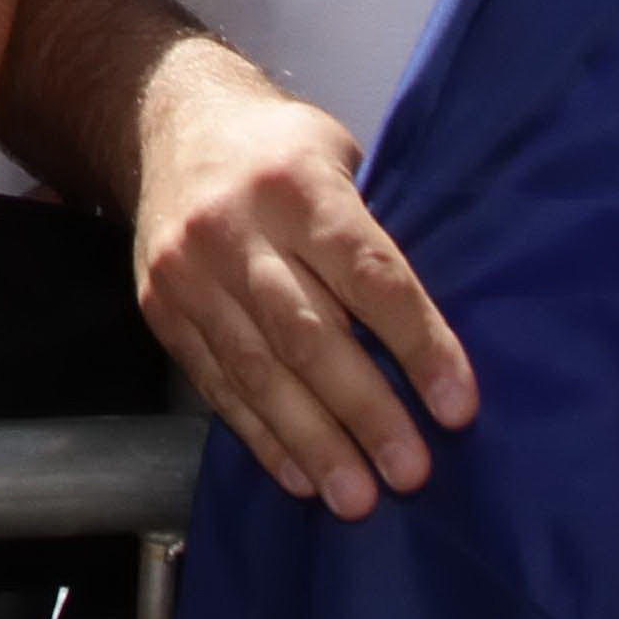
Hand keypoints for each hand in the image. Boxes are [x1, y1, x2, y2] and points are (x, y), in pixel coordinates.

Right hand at [129, 48, 474, 520]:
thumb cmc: (277, 147)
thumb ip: (374, 235)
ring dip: (313, 442)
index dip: (417, 343)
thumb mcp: (338, 157)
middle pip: (309, 334)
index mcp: (297, 184)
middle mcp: (236, 228)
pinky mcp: (161, 307)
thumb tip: (432, 337)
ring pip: (258, 370)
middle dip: (366, 410)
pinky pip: (216, 382)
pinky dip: (260, 434)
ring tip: (356, 497)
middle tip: (412, 472)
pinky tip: (299, 474)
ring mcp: (189, 271)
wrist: (167, 122)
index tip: (457, 405)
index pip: (368, 274)